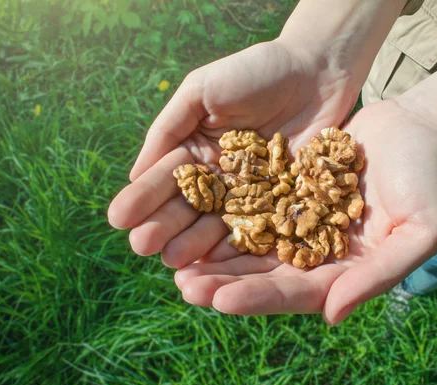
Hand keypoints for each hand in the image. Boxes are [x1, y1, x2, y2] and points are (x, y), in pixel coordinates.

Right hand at [108, 40, 359, 266]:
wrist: (317, 71)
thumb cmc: (255, 72)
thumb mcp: (201, 90)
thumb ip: (169, 128)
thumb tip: (136, 173)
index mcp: (196, 151)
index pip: (165, 178)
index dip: (142, 197)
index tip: (118, 217)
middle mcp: (220, 178)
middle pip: (188, 207)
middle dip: (164, 226)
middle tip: (142, 246)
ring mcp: (251, 194)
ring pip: (218, 223)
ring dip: (194, 243)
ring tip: (173, 260)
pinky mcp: (282, 203)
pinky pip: (258, 227)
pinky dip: (238, 244)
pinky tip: (217, 261)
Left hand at [173, 100, 436, 324]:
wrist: (417, 127)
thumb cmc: (428, 178)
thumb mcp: (422, 229)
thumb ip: (380, 275)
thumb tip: (332, 316)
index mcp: (347, 272)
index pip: (298, 293)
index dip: (259, 297)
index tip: (220, 299)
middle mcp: (320, 255)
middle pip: (265, 276)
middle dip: (224, 283)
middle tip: (183, 286)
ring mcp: (302, 224)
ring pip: (252, 247)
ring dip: (216, 256)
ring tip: (176, 261)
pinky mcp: (290, 194)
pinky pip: (252, 208)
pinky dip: (225, 216)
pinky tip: (196, 216)